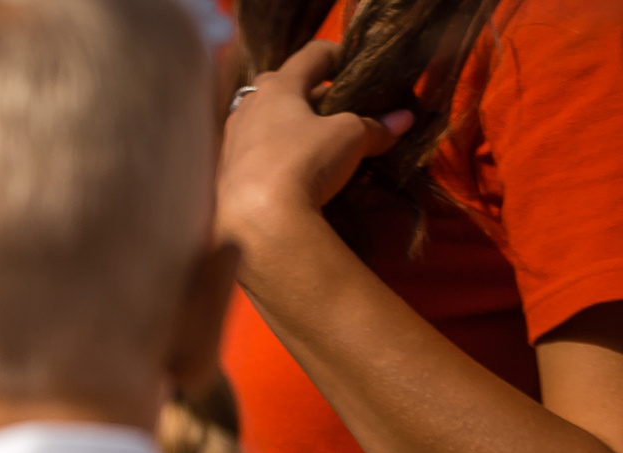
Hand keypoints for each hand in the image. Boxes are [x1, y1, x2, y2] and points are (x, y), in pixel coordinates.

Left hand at [218, 41, 413, 253]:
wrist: (257, 220)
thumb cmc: (304, 161)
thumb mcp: (350, 137)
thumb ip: (375, 126)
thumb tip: (404, 120)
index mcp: (277, 86)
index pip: (312, 55)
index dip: (339, 56)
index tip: (356, 69)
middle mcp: (248, 107)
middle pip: (285, 86)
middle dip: (314, 93)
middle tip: (340, 108)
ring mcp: (232, 140)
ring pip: (267, 120)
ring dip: (294, 125)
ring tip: (321, 140)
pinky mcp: (226, 173)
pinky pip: (257, 150)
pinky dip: (278, 152)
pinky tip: (296, 168)